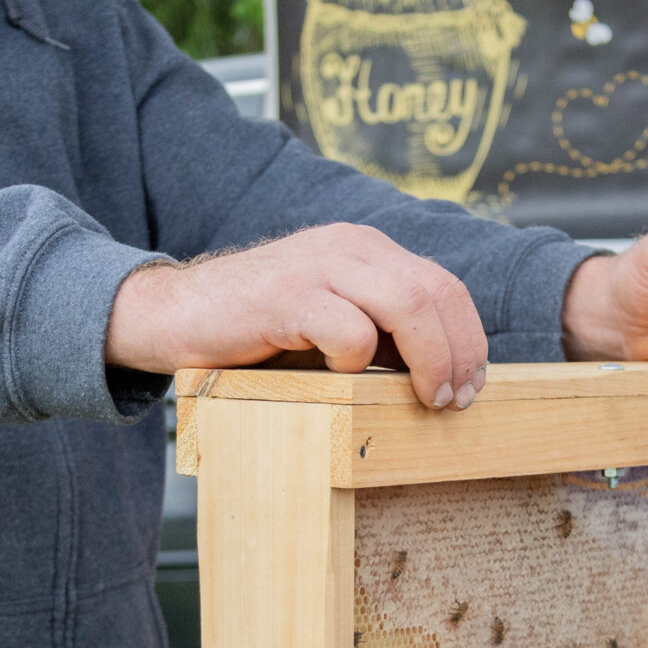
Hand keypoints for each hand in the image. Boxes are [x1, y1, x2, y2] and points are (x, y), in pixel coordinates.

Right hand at [104, 224, 487, 409]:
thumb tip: (441, 369)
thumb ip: (379, 324)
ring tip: (423, 397)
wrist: (176, 314)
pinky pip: (350, 331)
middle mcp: (348, 247)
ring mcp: (318, 268)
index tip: (472, 383)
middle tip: (455, 400)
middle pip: (436, 294)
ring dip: (428, 361)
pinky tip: (337, 376)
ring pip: (408, 307)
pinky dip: (357, 363)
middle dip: (459, 354)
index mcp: (365, 248)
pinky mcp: (287, 298)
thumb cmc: (258, 328)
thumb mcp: (331, 315)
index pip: (444, 285)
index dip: (469, 338)